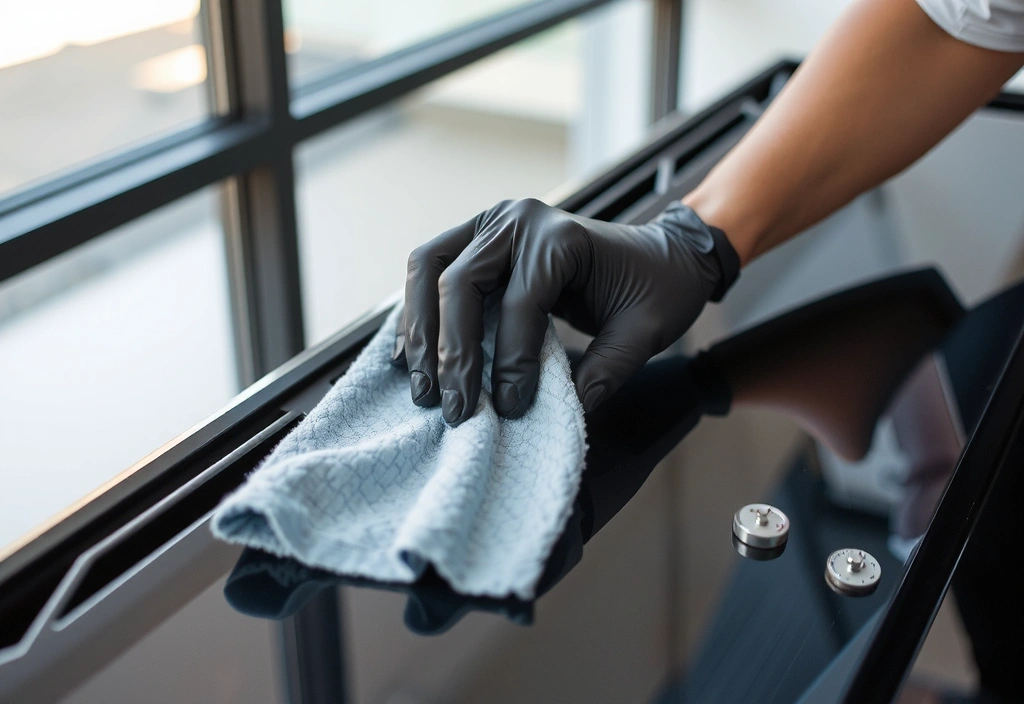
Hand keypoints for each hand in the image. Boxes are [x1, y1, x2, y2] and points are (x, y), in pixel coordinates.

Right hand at [393, 198, 738, 424]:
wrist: (665, 254)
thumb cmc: (658, 289)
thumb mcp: (646, 333)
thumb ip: (607, 373)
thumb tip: (563, 416)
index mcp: (560, 238)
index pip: (519, 304)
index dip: (509, 362)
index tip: (509, 409)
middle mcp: (517, 220)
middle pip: (458, 282)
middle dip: (450, 351)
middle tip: (451, 407)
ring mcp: (492, 223)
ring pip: (428, 268)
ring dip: (419, 329)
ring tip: (421, 386)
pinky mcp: (477, 238)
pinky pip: (431, 270)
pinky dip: (418, 313)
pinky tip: (410, 357)